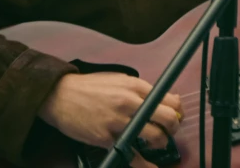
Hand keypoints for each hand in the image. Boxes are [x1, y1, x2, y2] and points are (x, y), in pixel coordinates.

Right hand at [38, 72, 182, 165]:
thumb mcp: (120, 80)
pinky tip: (150, 167)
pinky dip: (143, 163)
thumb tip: (163, 100)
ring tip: (158, 143)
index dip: (177, 110)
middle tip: (170, 131)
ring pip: (154, 135)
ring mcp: (119, 121)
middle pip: (167, 117)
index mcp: (135, 86)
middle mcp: (130, 102)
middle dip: (174, 127)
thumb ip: (140, 91)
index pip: (168, 98)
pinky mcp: (107, 138)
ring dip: (161, 143)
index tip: (177, 116)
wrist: (62, 95)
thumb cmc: (92, 88)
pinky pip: (131, 153)